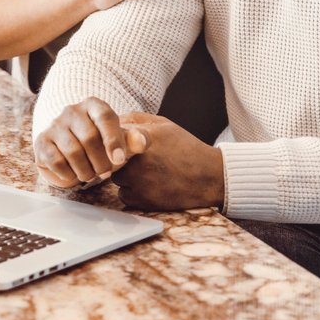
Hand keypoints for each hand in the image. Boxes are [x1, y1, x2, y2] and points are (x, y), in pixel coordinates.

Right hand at [34, 97, 148, 187]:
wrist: (71, 149)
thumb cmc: (101, 144)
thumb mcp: (120, 141)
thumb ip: (134, 140)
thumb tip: (142, 141)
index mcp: (94, 105)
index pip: (105, 117)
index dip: (114, 140)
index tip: (120, 160)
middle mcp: (72, 111)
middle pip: (89, 138)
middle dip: (100, 162)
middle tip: (105, 172)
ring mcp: (55, 125)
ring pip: (73, 152)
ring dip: (85, 171)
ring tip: (91, 175)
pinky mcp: (42, 141)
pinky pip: (56, 161)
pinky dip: (68, 174)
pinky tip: (74, 175)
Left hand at [110, 113, 224, 210]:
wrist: (208, 177)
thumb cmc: (185, 148)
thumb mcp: (163, 125)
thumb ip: (136, 120)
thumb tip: (112, 122)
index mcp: (143, 137)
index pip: (113, 136)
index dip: (112, 140)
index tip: (120, 142)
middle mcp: (139, 160)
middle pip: (111, 159)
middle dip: (120, 159)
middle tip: (140, 159)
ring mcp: (139, 181)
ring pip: (116, 178)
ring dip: (126, 177)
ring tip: (147, 172)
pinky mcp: (142, 200)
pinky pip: (124, 195)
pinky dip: (132, 192)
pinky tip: (150, 186)